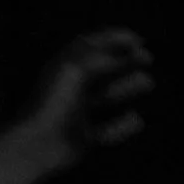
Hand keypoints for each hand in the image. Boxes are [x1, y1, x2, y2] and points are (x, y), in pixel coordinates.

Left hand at [24, 27, 152, 172]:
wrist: (36, 145)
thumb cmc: (52, 104)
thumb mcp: (77, 69)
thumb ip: (103, 58)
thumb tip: (128, 54)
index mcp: (65, 67)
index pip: (92, 45)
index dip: (115, 38)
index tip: (138, 39)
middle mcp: (71, 87)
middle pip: (103, 69)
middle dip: (126, 61)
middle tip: (147, 58)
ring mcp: (77, 112)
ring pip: (107, 96)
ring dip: (128, 87)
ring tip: (147, 81)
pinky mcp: (83, 137)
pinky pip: (108, 130)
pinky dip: (123, 125)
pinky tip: (137, 119)